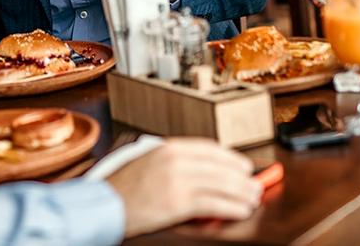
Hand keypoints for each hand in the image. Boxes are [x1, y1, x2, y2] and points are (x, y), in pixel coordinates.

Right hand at [106, 138, 260, 237]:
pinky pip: (214, 204)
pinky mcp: (178, 203)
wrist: (105, 204)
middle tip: (254, 184)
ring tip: (252, 198)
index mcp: (169, 148)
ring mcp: (178, 181)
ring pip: (222, 184)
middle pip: (221, 166)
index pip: (211, 148)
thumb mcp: (150, 162)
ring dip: (242, 193)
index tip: (243, 165)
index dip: (232, 158)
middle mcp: (176, 161)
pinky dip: (232, 208)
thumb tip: (207, 173)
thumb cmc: (124, 186)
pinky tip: (240, 211)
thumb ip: (177, 164)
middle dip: (243, 177)